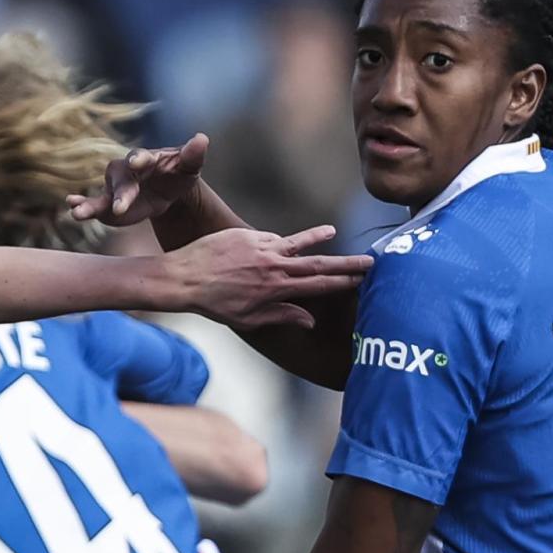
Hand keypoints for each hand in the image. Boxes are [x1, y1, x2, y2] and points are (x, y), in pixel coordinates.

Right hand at [68, 134, 207, 226]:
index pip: (140, 156)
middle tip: (120, 207)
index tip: (138, 163)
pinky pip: (97, 207)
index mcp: (145, 158)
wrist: (169, 189)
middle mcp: (126, 171)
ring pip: (102, 196)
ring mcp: (116, 188)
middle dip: (121, 193)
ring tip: (76, 212)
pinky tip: (73, 209)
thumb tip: (202, 139)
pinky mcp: (111, 206)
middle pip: (121, 181)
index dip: (139, 159)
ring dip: (89, 204)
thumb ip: (193, 154)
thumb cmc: (178, 173)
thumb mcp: (189, 166)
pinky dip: (85, 208)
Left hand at [170, 226, 371, 329]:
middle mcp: (274, 266)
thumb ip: (281, 316)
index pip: (320, 285)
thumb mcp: (248, 319)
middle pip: (319, 263)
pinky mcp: (247, 235)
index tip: (364, 279)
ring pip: (297, 242)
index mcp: (276, 289)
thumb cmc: (214, 305)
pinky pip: (268, 239)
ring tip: (332, 232)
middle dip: (346, 263)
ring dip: (318, 237)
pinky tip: (269, 252)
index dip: (344, 282)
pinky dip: (274, 245)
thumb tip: (309, 320)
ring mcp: (261, 247)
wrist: (182, 278)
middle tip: (369, 260)